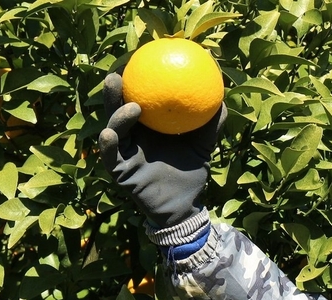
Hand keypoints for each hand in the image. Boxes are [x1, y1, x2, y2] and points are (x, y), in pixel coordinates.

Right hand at [98, 72, 226, 227]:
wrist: (185, 204)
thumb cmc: (191, 172)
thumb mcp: (202, 145)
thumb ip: (210, 123)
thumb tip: (222, 97)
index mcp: (146, 127)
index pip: (135, 99)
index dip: (133, 81)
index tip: (136, 62)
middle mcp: (131, 137)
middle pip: (117, 109)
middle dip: (113, 91)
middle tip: (118, 74)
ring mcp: (123, 153)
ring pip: (113, 129)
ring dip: (118, 116)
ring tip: (131, 106)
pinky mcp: (119, 171)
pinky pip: (111, 155)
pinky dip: (109, 144)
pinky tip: (109, 133)